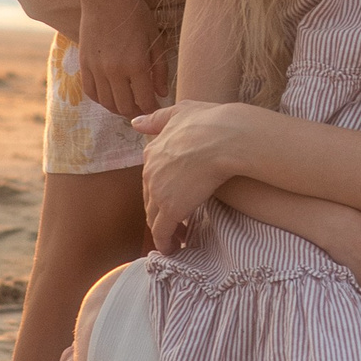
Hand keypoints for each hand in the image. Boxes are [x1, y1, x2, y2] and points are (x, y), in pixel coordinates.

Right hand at [79, 0, 168, 120]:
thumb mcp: (155, 38)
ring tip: (128, 106)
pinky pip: (90, 92)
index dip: (153, 110)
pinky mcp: (84, 64)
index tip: (157, 110)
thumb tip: (161, 93)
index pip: (145, 101)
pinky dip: (101, 99)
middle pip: (125, 107)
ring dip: (119, 109)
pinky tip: (110, 97)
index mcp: (136, 65)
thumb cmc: (135, 13)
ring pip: (106, 103)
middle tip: (144, 111)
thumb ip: (160, 68)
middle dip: (137, 113)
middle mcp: (115, 71)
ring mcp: (97, 68)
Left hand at [133, 97, 245, 250]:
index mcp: (152, 152)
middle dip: (160, 212)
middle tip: (175, 223)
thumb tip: (135, 123)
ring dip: (164, 230)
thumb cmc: (211, 121)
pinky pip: (163, 232)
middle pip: (150, 200)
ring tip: (176, 239)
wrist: (226, 137)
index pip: (151, 178)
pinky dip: (166, 243)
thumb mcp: (180, 112)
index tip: (173, 199)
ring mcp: (159, 193)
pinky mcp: (172, 210)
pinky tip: (175, 248)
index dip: (161, 191)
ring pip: (155, 218)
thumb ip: (157, 119)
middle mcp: (150, 173)